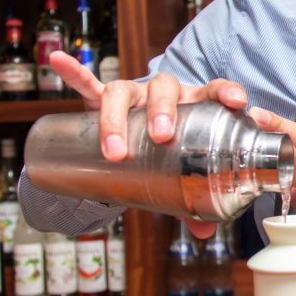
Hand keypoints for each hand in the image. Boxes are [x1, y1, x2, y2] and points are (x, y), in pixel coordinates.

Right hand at [49, 51, 247, 238]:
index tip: (237, 101)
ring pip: (124, 92)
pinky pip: (88, 84)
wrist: (140, 139)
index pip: (214, 89)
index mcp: (194, 104)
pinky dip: (74, 72)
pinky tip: (58, 61)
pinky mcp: (102, 98)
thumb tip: (205, 233)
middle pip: (164, 88)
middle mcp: (165, 94)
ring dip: (117, 117)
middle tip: (161, 136)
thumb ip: (196, 198)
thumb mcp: (186, 172)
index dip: (226, 91)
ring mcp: (134, 94)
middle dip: (162, 110)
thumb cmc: (172, 151)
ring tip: (114, 149)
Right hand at [249, 107, 295, 284]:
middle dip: (264, 134)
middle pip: (287, 142)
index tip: (253, 115)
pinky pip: (285, 179)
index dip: (274, 124)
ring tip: (240, 150)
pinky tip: (258, 180)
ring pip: (284, 160)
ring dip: (265, 155)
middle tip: (238, 130)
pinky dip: (271, 177)